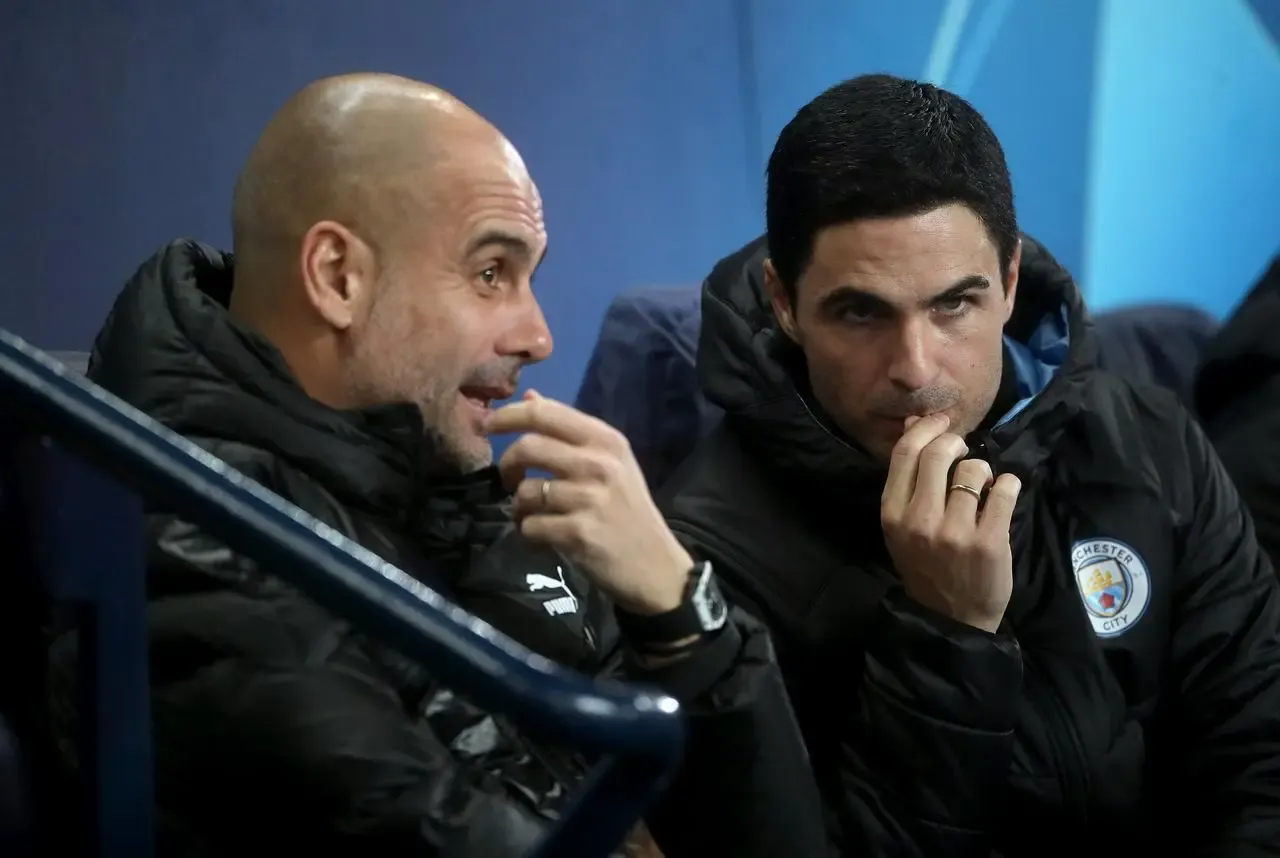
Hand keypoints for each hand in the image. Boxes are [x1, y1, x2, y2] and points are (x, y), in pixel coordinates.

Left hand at [486, 391, 690, 615]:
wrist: (656, 566)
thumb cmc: (628, 509)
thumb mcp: (611, 462)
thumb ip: (569, 431)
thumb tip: (529, 398)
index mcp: (606, 440)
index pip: (545, 413)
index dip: (508, 416)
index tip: (489, 426)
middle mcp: (599, 463)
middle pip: (528, 447)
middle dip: (507, 465)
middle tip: (510, 480)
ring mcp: (589, 499)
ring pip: (525, 491)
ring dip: (519, 507)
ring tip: (533, 515)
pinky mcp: (578, 533)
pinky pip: (530, 526)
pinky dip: (528, 534)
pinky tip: (544, 539)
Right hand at [880, 414, 1021, 633]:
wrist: (952, 618)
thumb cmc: (926, 565)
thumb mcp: (904, 525)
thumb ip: (908, 478)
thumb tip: (914, 422)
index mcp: (893, 513)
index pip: (906, 453)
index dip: (927, 428)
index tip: (942, 423)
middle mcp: (920, 520)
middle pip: (940, 453)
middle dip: (957, 443)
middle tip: (964, 454)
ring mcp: (955, 531)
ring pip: (975, 469)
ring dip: (983, 472)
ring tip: (982, 489)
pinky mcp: (990, 541)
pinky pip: (1004, 489)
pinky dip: (1008, 485)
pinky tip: (1002, 495)